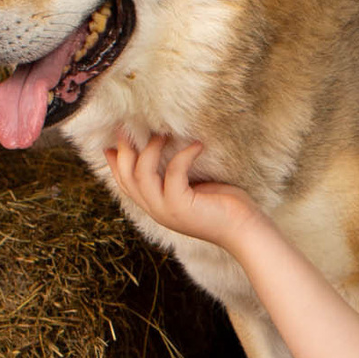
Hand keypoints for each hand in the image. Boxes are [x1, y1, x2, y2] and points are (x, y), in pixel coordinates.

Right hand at [106, 131, 262, 249]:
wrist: (244, 230)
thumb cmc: (224, 205)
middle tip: (130, 127)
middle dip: (125, 150)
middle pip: (126, 177)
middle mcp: (156, 210)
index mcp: (156, 206)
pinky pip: (173, 173)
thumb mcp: (192, 187)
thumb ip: (175, 175)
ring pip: (142, 174)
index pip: (125, 184)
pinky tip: (197, 146)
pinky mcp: (181, 206)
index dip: (116, 162)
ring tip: (164, 133)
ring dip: (151, 149)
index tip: (114, 140)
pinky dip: (184, 155)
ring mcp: (166, 210)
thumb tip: (167, 146)